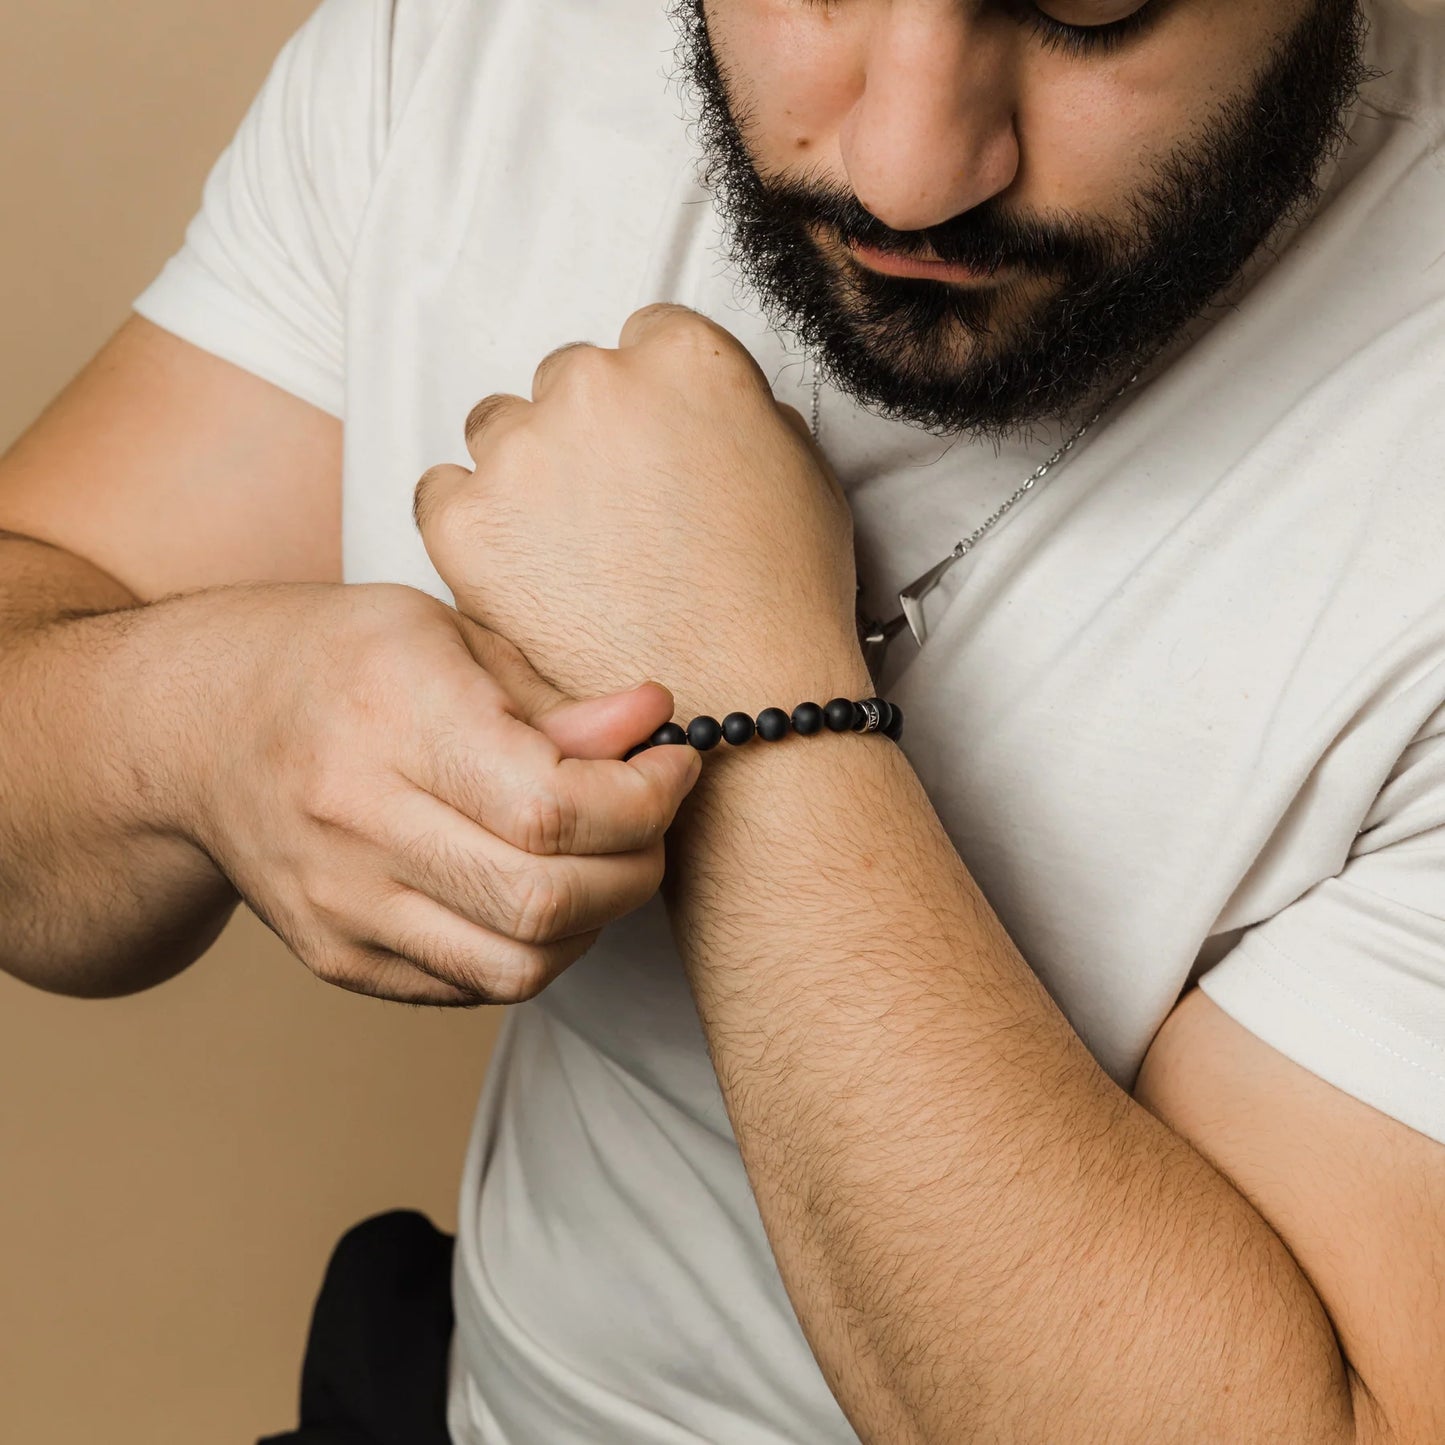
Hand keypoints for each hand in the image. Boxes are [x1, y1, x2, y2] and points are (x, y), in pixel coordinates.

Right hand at [167, 582, 698, 1004]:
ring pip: (521, 966)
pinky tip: (540, 886)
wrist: (196, 733)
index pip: (553, 807)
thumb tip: (653, 722)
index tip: (674, 763)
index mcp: (392, 715)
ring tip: (605, 856)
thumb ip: (554, 696)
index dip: (646, 799)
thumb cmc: (334, 664)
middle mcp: (356, 819)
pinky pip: (477, 985)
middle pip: (546, 901)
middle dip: (639, 865)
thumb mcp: (446, 636)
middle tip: (651, 817)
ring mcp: (341, 905)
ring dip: (598, 918)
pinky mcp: (340, 959)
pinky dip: (539, 946)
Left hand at [414, 306, 870, 722]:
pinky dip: (475, 525)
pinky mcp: (467, 522)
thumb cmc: (780, 602)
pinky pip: (444, 493)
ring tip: (571, 549)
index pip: (644, 339)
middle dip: (585, 434)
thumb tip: (700, 413)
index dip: (651, 403)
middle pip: (567, 380)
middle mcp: (596, 387)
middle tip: (615, 509)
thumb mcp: (802, 474)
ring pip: (498, 429)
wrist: (740, 704)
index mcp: (683, 359)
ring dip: (525, 472)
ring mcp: (523, 453)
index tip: (651, 446)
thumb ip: (740, 415)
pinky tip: (524, 570)